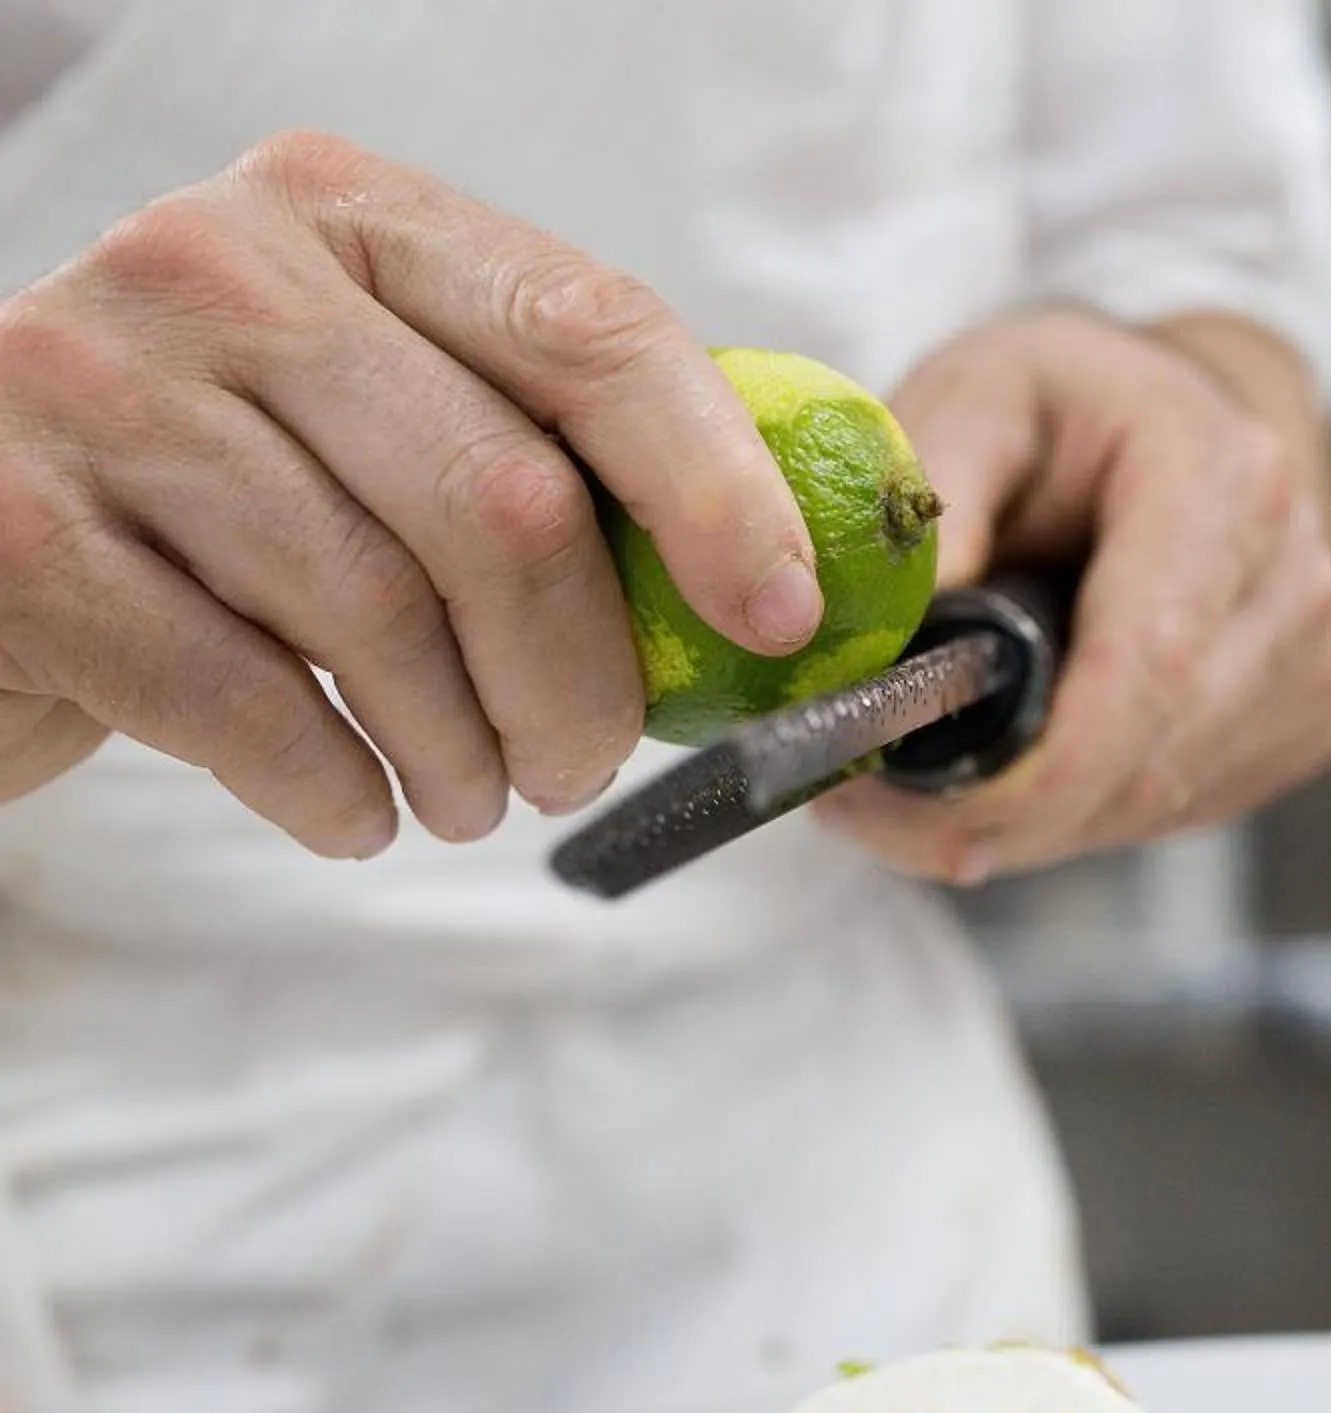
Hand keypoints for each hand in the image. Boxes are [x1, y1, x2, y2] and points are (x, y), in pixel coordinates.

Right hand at [0, 131, 823, 855]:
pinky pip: (245, 701)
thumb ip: (536, 446)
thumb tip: (770, 581)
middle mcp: (215, 262)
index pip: (592, 332)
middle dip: (581, 674)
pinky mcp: (11, 532)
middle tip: (582, 764)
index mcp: (345, 213)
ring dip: (460, 751)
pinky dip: (335, 788)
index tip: (782, 621)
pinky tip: (355, 810)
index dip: (716, 489)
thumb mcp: (372, 419)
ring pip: (380, 611)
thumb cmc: (218, 503)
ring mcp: (96, 385)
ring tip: (468, 795)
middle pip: (503, 499)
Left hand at [811, 310, 1330, 883]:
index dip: (1047, 769)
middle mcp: (1294, 574)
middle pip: (1154, 756)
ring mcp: (1317, 655)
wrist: (1177, 420)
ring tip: (934, 781)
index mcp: (1221, 479)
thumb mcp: (974, 397)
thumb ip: (932, 492)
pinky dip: (1089, 813)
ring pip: (1162, 801)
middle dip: (1010, 811)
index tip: (933, 815)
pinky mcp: (1310, 716)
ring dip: (1039, 823)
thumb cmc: (1067, 411)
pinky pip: (1185, 808)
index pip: (1152, 663)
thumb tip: (899, 628)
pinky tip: (1034, 760)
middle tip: (876, 809)